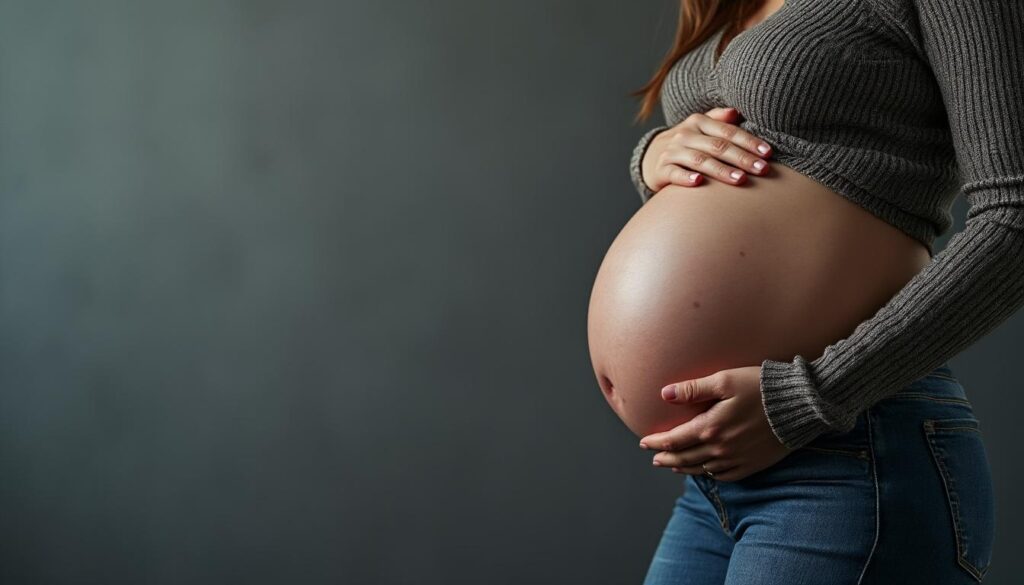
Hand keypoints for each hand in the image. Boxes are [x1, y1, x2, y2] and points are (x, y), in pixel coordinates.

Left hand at [638, 365, 793, 481]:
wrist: (800, 405)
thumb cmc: (761, 387)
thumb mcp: (724, 380)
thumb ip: (692, 389)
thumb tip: (664, 394)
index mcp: (710, 428)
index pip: (674, 440)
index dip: (656, 442)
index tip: (644, 442)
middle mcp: (720, 448)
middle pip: (684, 458)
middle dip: (666, 458)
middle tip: (654, 458)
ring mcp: (737, 459)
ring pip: (702, 469)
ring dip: (684, 468)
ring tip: (673, 465)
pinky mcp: (752, 464)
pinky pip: (724, 476)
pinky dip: (709, 474)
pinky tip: (705, 470)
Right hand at [640, 107, 773, 191]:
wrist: (650, 156)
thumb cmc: (687, 143)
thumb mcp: (700, 127)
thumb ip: (719, 118)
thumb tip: (737, 111)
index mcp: (698, 122)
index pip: (728, 131)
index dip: (749, 141)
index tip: (767, 153)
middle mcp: (685, 134)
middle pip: (718, 146)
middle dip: (742, 158)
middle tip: (762, 169)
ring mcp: (672, 152)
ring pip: (699, 160)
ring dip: (721, 170)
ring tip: (740, 179)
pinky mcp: (661, 169)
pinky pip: (674, 173)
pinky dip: (686, 178)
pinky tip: (699, 182)